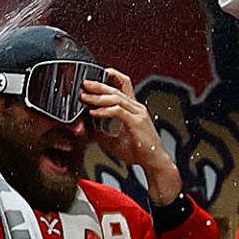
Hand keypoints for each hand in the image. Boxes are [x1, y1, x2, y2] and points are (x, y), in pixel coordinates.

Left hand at [81, 70, 178, 205]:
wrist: (154, 162)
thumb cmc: (139, 151)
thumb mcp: (113, 140)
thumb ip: (100, 132)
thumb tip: (85, 128)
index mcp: (133, 108)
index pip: (124, 85)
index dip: (111, 76)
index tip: (94, 77)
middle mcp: (137, 108)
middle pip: (117, 88)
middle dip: (99, 84)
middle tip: (84, 84)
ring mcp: (138, 114)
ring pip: (117, 98)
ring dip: (99, 97)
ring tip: (86, 98)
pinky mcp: (137, 122)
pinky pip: (118, 112)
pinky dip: (104, 111)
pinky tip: (94, 113)